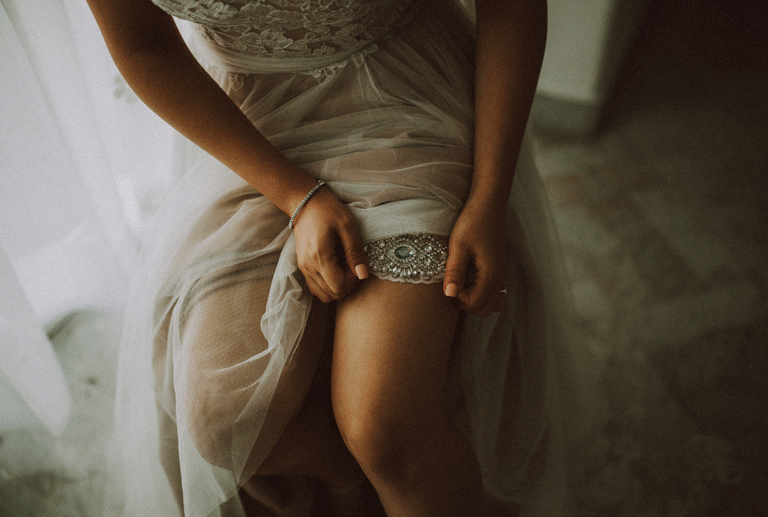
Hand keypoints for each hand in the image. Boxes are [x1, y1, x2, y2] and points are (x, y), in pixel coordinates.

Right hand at [292, 186, 368, 302]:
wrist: (304, 202)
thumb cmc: (328, 210)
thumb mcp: (348, 226)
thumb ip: (355, 252)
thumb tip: (363, 275)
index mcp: (320, 256)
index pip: (338, 287)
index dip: (353, 282)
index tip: (357, 266)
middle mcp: (308, 267)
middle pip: (331, 294)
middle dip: (347, 286)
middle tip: (353, 267)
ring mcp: (303, 268)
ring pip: (323, 295)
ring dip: (337, 287)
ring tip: (344, 268)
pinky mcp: (302, 267)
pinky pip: (316, 288)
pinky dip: (328, 284)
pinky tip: (335, 268)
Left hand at [443, 203, 506, 316]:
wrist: (488, 205)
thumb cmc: (472, 222)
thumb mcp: (458, 246)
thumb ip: (454, 271)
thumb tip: (449, 294)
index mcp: (491, 274)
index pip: (475, 304)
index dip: (458, 299)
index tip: (450, 282)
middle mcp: (499, 278)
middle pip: (485, 309)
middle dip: (466, 304)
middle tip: (453, 285)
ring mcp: (500, 274)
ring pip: (491, 303)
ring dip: (474, 301)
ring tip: (461, 284)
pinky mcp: (497, 269)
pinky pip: (493, 293)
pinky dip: (482, 294)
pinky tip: (469, 280)